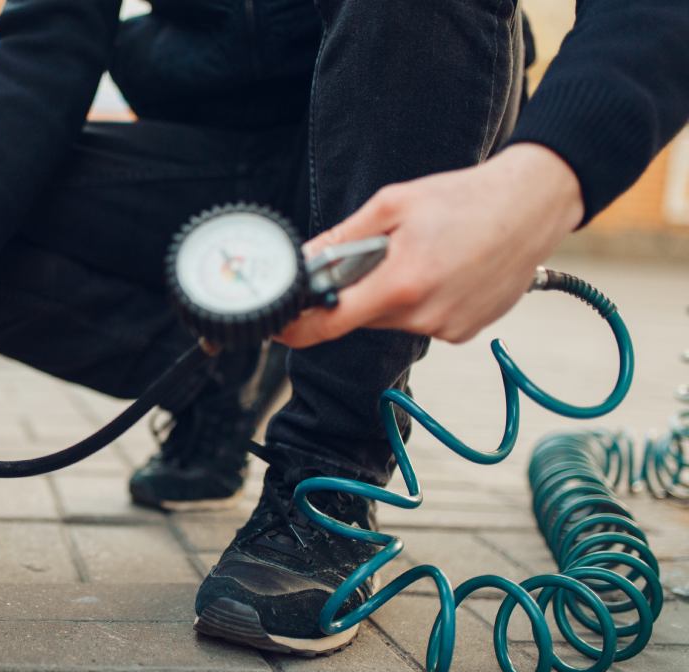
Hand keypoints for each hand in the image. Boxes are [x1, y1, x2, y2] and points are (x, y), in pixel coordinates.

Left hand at [277, 143, 584, 346]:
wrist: (534, 206)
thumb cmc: (466, 199)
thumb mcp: (393, 204)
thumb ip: (344, 238)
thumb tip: (306, 260)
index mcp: (402, 283)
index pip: (330, 323)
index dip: (297, 327)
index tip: (279, 324)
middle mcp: (425, 315)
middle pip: (361, 317)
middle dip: (356, 291)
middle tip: (377, 254)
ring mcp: (448, 328)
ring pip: (391, 319)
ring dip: (390, 294)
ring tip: (422, 254)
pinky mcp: (464, 331)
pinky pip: (422, 321)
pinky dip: (420, 300)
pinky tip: (442, 269)